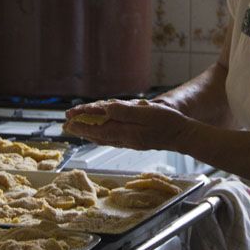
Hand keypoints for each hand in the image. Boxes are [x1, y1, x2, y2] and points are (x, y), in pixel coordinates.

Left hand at [63, 99, 193, 152]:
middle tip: (66, 124)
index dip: (82, 123)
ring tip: (77, 128)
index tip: (69, 120)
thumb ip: (126, 111)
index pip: (98, 127)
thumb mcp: (147, 113)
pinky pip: (112, 137)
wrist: (183, 135)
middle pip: (98, 134)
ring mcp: (130, 141)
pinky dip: (101, 134)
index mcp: (126, 132)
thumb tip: (106, 108)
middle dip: (81, 128)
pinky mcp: (135, 140)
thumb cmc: (168, 122)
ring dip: (89, 132)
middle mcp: (125, 139)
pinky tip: (99, 133)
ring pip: (104, 137)